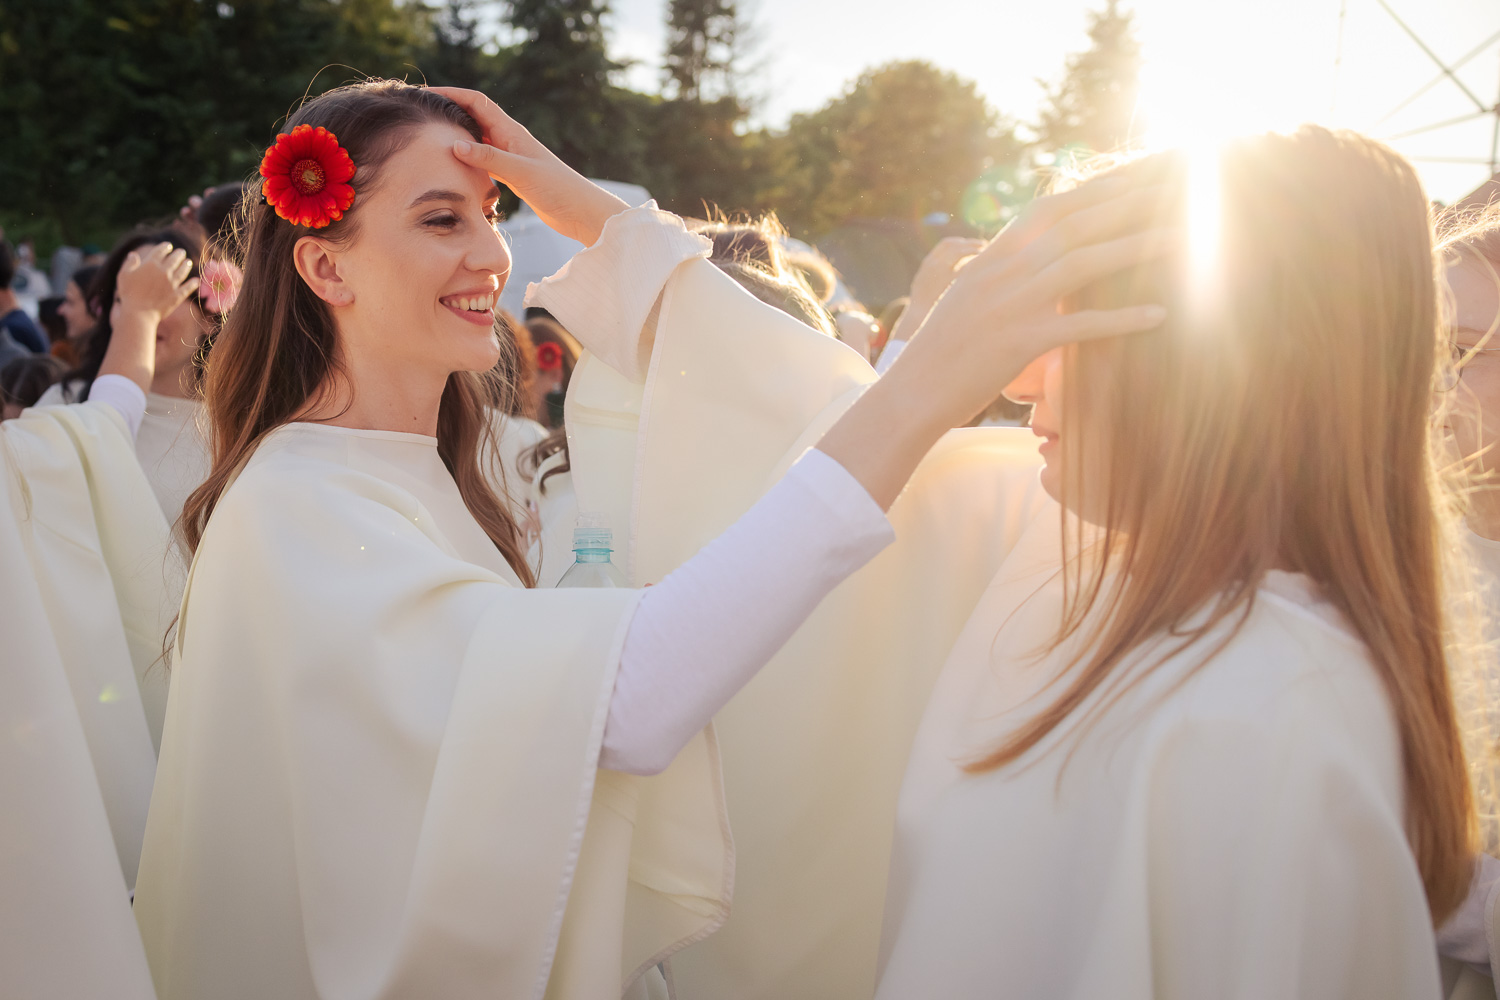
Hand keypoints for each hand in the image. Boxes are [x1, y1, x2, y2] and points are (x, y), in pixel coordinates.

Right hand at [116, 243, 199, 322]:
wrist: (139, 312)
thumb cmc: (128, 293)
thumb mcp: (123, 275)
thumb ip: (129, 263)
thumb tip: (133, 254)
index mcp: (150, 264)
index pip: (160, 251)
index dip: (165, 247)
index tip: (168, 246)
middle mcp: (164, 272)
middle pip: (174, 259)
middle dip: (178, 254)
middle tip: (181, 252)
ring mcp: (172, 284)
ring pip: (182, 271)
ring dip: (186, 266)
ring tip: (188, 262)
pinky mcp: (177, 295)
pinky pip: (187, 288)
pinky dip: (193, 284)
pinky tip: (196, 281)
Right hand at [430, 87, 629, 245]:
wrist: (581, 211)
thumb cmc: (558, 189)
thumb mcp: (521, 172)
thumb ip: (490, 159)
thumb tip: (454, 145)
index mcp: (512, 131)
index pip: (477, 102)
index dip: (453, 94)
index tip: (428, 94)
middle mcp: (510, 140)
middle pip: (474, 116)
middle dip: (450, 111)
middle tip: (423, 113)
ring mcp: (511, 156)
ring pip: (478, 138)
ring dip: (457, 134)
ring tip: (431, 135)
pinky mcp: (513, 174)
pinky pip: (484, 159)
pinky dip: (468, 157)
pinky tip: (455, 165)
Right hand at [893, 181, 1173, 431]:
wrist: (912, 394)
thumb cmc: (942, 352)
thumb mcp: (967, 298)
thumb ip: (1000, 271)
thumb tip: (1030, 254)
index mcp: (990, 257)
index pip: (1050, 207)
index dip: (1097, 187)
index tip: (1138, 174)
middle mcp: (1001, 272)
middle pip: (1075, 223)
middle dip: (1129, 202)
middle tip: (1177, 189)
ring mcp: (1009, 306)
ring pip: (1082, 263)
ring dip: (1135, 247)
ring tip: (1183, 238)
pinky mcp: (1018, 344)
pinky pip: (1079, 327)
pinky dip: (1121, 319)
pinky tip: (1159, 315)